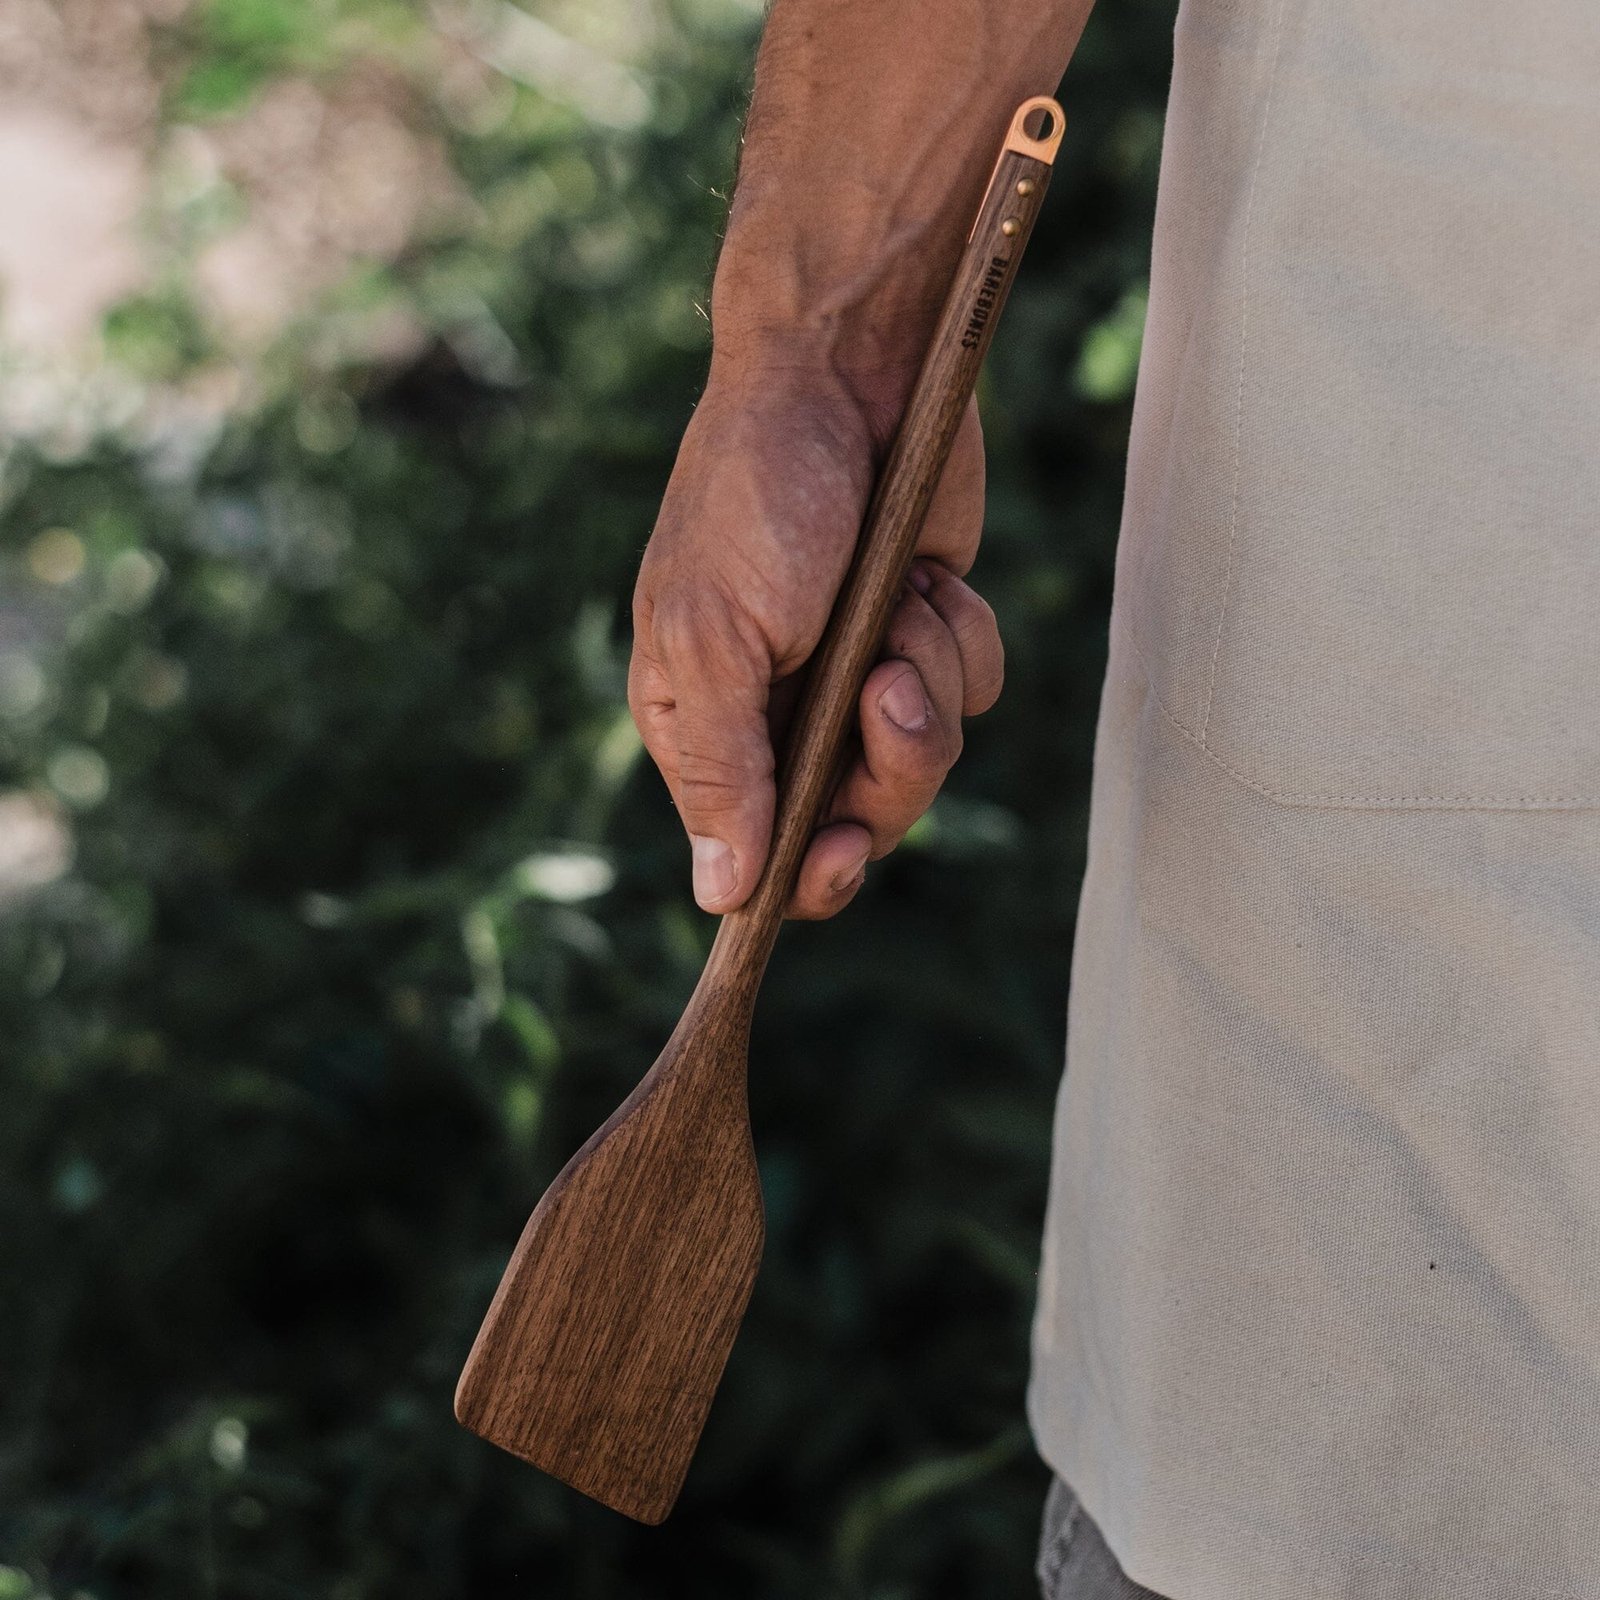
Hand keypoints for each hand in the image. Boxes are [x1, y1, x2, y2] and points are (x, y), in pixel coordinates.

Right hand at [628, 366, 1001, 918]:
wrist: (848, 367)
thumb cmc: (754, 494)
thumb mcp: (713, 636)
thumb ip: (719, 768)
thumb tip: (722, 892)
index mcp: (707, 723)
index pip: (758, 854)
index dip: (809, 874)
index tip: (845, 846)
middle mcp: (784, 711)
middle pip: (862, 818)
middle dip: (892, 762)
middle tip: (888, 684)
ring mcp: (860, 671)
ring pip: (929, 756)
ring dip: (929, 682)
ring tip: (902, 605)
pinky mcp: (926, 629)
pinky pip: (974, 688)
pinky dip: (965, 638)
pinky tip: (927, 576)